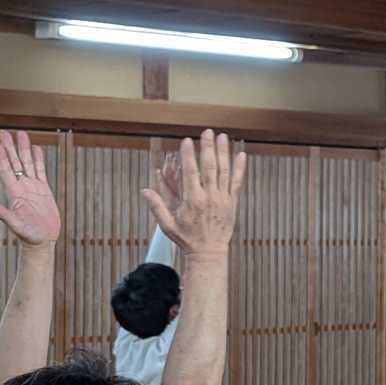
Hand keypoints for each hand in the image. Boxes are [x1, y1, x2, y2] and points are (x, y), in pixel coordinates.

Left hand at [0, 130, 60, 247]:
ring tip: (21, 133)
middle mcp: (22, 187)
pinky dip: (38, 159)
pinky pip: (41, 170)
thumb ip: (4, 215)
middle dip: (10, 147)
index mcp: (15, 193)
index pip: (6, 170)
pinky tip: (36, 148)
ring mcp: (32, 187)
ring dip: (24, 148)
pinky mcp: (43, 190)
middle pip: (15, 162)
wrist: (42, 241)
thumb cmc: (29, 236)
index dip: (1, 157)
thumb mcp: (16, 226)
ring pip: (28, 163)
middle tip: (4, 132)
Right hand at [143, 130, 246, 255]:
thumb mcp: (167, 225)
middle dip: (208, 148)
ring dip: (224, 153)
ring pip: (224, 171)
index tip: (186, 141)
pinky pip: (237, 182)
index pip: (191, 172)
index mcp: (193, 200)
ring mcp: (223, 199)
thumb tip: (144, 190)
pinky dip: (240, 168)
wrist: (209, 252)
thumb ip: (157, 206)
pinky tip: (241, 155)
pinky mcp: (232, 202)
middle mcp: (209, 197)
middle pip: (210, 167)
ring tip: (222, 136)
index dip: (189, 155)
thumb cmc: (187, 238)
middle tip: (207, 132)